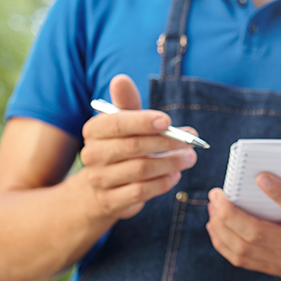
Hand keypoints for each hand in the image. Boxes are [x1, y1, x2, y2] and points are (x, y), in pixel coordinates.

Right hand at [77, 74, 198, 220]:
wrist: (100, 188)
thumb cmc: (119, 147)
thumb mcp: (123, 123)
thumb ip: (127, 103)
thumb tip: (121, 79)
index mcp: (93, 130)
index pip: (118, 122)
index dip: (144, 121)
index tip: (168, 121)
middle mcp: (91, 155)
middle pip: (133, 147)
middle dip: (166, 143)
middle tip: (189, 142)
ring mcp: (99, 180)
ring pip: (141, 170)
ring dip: (171, 163)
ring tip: (189, 158)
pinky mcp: (110, 201)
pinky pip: (141, 192)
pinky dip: (162, 183)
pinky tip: (174, 175)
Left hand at [205, 155, 280, 280]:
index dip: (279, 193)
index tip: (260, 176)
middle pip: (257, 233)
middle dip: (231, 213)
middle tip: (216, 193)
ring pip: (243, 248)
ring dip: (222, 227)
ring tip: (213, 205)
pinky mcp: (271, 268)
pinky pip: (240, 259)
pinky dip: (222, 243)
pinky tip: (214, 225)